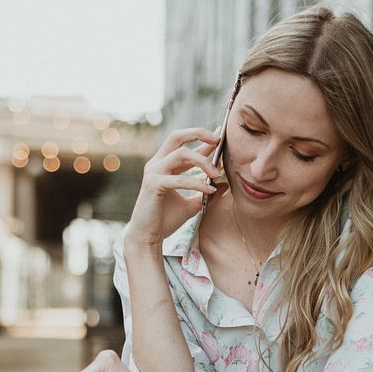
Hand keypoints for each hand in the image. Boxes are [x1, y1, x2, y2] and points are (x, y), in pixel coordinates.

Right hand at [125, 128, 229, 247]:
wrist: (148, 237)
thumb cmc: (166, 220)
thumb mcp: (192, 203)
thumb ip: (205, 191)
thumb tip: (224, 184)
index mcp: (164, 165)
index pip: (185, 144)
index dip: (203, 138)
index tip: (221, 135)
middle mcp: (157, 164)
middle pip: (177, 136)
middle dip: (199, 133)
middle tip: (218, 139)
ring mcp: (153, 172)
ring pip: (181, 154)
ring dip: (202, 161)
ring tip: (217, 174)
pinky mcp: (153, 185)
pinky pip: (179, 179)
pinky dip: (197, 183)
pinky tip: (210, 190)